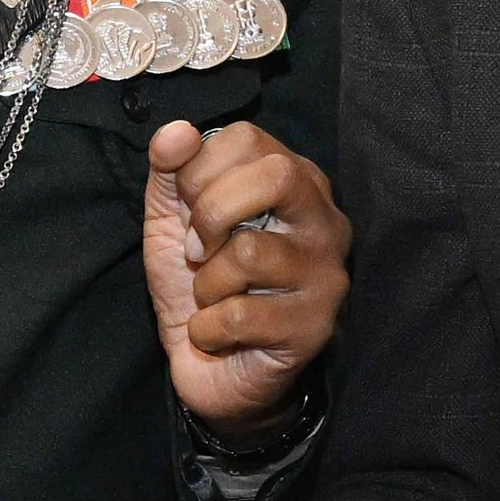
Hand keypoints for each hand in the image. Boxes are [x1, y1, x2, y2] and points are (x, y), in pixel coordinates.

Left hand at [141, 122, 348, 431]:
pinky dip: (207, 328)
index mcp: (296, 182)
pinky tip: (218, 335)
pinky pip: (241, 314)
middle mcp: (324, 221)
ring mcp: (328, 275)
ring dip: (206, 283)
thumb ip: (172, 171)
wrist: (208, 369)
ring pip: (251, 252)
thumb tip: (177, 130)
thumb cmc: (201, 285)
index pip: (248, 139)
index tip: (188, 211)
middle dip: (211, 213)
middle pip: (275, 175)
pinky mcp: (315, 328)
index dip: (199, 171)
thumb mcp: (174, 220)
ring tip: (212, 299)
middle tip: (197, 250)